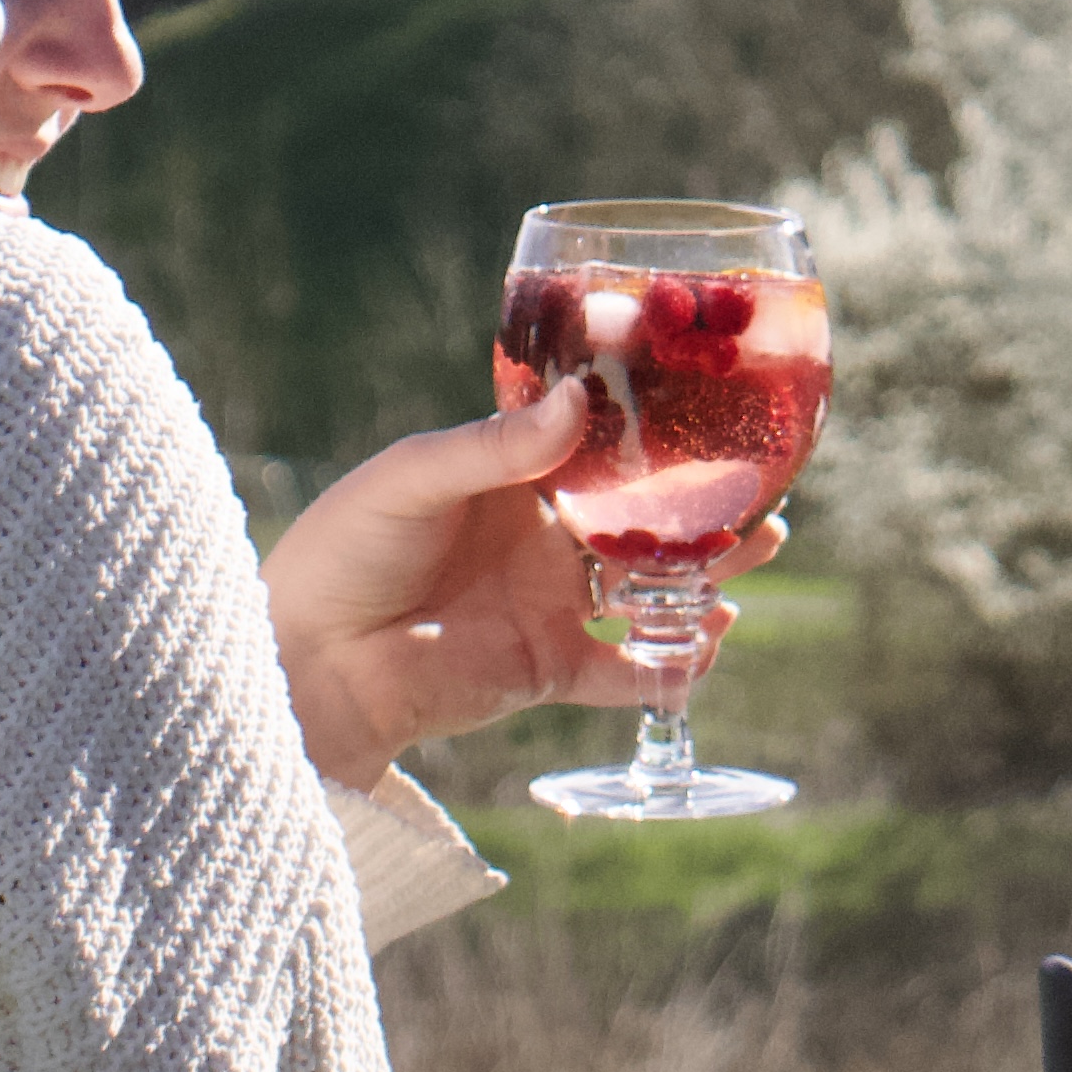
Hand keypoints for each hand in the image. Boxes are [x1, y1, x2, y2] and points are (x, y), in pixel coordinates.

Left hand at [260, 376, 784, 778]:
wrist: (307, 662)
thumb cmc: (340, 552)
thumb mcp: (412, 479)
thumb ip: (497, 448)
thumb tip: (579, 401)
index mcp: (513, 481)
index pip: (600, 449)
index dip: (656, 432)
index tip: (711, 404)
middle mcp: (543, 540)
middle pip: (643, 518)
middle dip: (705, 505)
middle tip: (764, 484)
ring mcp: (550, 606)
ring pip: (651, 588)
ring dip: (707, 572)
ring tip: (760, 546)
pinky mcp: (548, 668)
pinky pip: (627, 669)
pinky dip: (673, 661)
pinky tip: (709, 639)